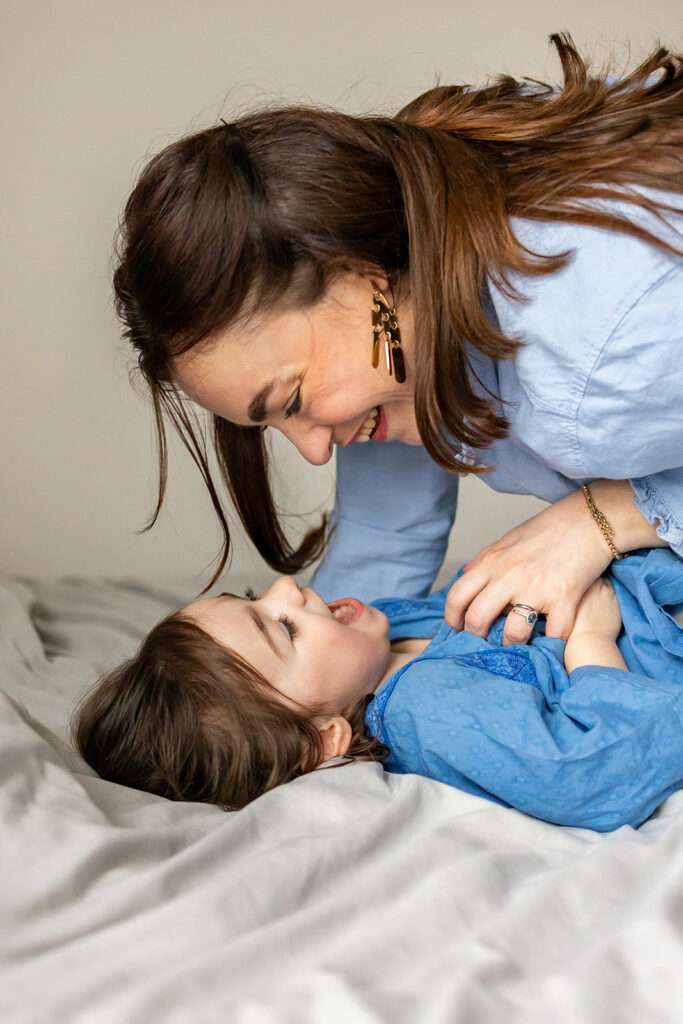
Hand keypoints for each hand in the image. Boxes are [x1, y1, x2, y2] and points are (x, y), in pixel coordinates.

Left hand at [445, 488, 612, 644]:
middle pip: (477, 619)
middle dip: (476, 638)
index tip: (458, 629)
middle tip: (484, 643)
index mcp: (492, 562)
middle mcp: (509, 576)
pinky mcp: (564, 597)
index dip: (452, 619)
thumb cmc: (550, 529)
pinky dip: (553, 643)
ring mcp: (536, 588)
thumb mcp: (507, 539)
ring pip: (512, 633)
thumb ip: (485, 561)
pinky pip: (554, 634)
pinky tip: (552, 640)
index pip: (457, 596)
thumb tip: (465, 578)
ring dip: (513, 644)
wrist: (589, 520)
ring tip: (518, 643)